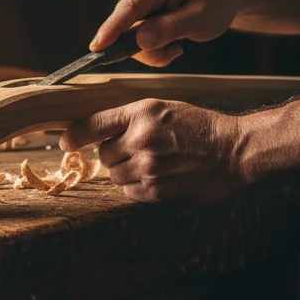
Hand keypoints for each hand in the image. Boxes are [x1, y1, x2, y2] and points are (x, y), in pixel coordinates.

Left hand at [60, 99, 246, 203]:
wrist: (234, 151)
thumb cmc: (200, 127)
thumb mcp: (164, 108)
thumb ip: (131, 118)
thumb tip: (98, 132)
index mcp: (142, 113)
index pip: (95, 124)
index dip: (76, 135)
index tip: (65, 142)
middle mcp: (142, 138)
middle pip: (104, 154)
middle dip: (113, 153)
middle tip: (135, 150)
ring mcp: (149, 167)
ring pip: (115, 174)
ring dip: (124, 171)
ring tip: (149, 164)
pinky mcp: (157, 191)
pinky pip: (129, 191)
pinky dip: (136, 186)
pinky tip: (156, 177)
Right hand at [91, 0, 244, 67]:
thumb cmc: (216, 4)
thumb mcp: (201, 19)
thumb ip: (170, 28)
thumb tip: (140, 41)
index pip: (129, 7)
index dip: (112, 28)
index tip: (97, 47)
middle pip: (127, 25)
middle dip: (146, 47)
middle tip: (176, 52)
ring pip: (128, 33)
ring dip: (151, 48)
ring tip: (177, 45)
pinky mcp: (136, 5)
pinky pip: (133, 33)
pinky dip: (150, 44)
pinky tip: (170, 40)